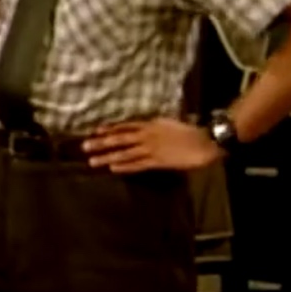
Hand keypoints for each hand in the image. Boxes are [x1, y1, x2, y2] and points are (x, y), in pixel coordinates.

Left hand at [82, 118, 221, 172]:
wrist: (206, 140)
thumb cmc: (192, 131)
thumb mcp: (170, 123)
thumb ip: (157, 126)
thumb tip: (148, 127)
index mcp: (151, 124)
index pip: (126, 126)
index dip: (110, 128)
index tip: (96, 131)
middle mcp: (148, 135)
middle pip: (120, 138)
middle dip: (101, 143)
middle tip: (84, 146)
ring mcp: (152, 148)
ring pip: (125, 152)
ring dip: (108, 156)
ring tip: (92, 161)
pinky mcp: (158, 161)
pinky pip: (138, 164)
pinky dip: (125, 165)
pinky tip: (113, 168)